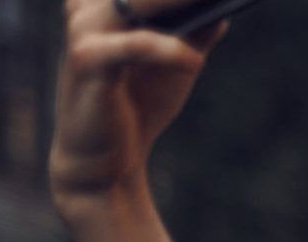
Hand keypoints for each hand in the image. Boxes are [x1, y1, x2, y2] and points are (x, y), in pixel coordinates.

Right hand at [50, 0, 223, 215]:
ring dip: (175, 0)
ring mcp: (84, 31)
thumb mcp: (176, 63)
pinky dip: (167, 49)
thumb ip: (195, 31)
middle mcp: (90, 8)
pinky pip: (133, 45)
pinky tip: (193, 61)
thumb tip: (223, 8)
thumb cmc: (140, 105)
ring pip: (135, 2)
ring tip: (210, 3)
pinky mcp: (87, 61)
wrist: (107, 160)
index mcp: (107, 4)